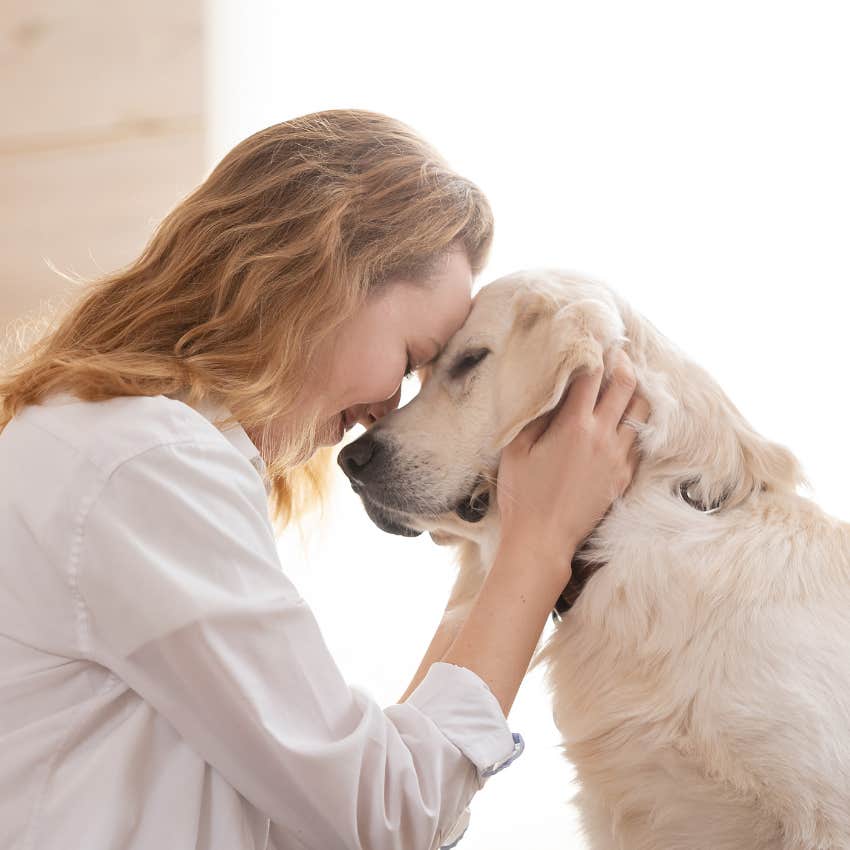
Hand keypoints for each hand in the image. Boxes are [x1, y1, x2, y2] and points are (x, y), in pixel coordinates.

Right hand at [496, 349, 649, 581]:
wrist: (543, 540)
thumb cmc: (522, 494)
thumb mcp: (516, 449)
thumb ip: (534, 415)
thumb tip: (547, 390)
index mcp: (574, 426)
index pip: (591, 376)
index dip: (593, 354)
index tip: (592, 341)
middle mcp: (603, 437)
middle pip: (625, 386)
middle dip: (622, 364)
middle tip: (616, 353)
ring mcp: (618, 458)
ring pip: (642, 412)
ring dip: (635, 392)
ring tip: (627, 382)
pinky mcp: (624, 477)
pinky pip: (640, 440)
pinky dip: (636, 423)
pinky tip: (627, 419)